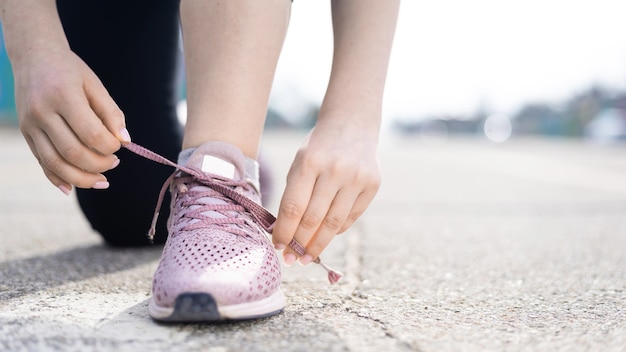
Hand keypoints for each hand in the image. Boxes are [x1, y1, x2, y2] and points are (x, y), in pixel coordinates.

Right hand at [13, 46, 129, 193]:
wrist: (33, 57)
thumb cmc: (70, 71)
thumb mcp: (95, 85)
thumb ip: (111, 113)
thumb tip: (125, 141)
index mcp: (63, 96)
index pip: (91, 134)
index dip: (110, 147)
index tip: (119, 146)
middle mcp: (42, 112)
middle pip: (73, 152)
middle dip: (99, 164)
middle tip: (114, 163)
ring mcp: (30, 125)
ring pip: (56, 163)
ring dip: (82, 178)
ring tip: (102, 180)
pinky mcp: (26, 134)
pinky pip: (42, 163)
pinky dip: (58, 178)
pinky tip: (73, 188)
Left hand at [272, 116, 380, 264]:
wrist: (351, 126)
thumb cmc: (318, 150)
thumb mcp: (299, 164)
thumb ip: (293, 196)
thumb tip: (286, 236)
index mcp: (309, 162)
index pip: (293, 207)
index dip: (284, 232)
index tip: (278, 248)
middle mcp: (335, 170)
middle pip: (313, 219)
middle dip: (300, 244)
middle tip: (292, 259)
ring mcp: (357, 178)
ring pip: (334, 224)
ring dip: (318, 245)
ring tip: (307, 257)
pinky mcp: (372, 185)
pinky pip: (350, 217)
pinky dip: (336, 231)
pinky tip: (325, 236)